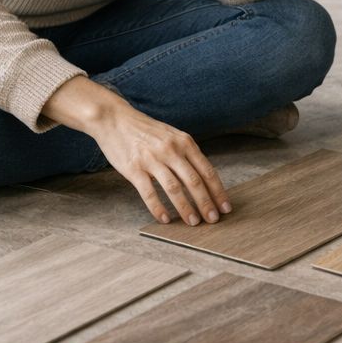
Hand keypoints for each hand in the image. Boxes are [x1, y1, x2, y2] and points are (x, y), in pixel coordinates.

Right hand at [89, 101, 232, 225]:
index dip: (218, 191)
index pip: (207, 170)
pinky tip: (165, 219)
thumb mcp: (173, 136)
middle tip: (213, 220)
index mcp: (184, 142)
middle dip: (206, 203)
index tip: (225, 207)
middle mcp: (171, 150)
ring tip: (193, 222)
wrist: (116, 119)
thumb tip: (204, 179)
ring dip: (185, 208)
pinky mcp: (134, 168)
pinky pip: (149, 192)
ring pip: (174, 188)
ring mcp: (152, 159)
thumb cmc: (147, 131)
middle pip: (194, 181)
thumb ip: (187, 154)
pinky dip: (158, 208)